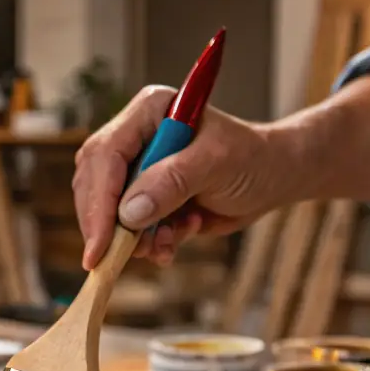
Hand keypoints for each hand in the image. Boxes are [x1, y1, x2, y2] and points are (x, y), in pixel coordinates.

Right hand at [72, 85, 280, 268]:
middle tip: (113, 258)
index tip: (100, 242)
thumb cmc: (252, 159)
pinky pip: (130, 227)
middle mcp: (136, 136)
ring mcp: (139, 168)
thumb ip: (172, 183)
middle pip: (95, 182)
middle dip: (107, 224)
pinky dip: (150, 243)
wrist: (274, 179)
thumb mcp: (216, 164)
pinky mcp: (147, 197)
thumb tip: (129, 213)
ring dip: (133, 237)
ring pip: (109, 209)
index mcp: (148, 112)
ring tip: (166, 246)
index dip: (99, 200)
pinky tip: (176, 241)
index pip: (106, 155)